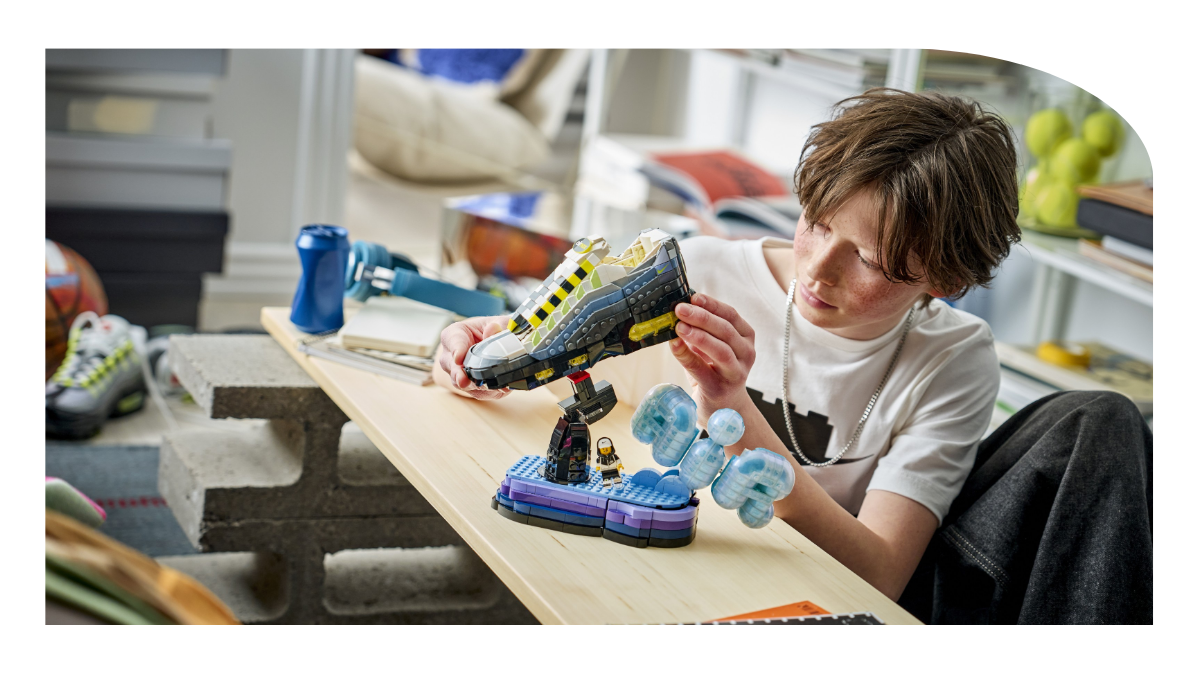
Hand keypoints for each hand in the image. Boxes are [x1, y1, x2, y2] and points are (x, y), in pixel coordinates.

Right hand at [434, 315, 511, 400]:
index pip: (452, 340)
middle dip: (459, 375)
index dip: (456, 349)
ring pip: (464, 383)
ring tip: (489, 387)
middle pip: (453, 367)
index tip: (458, 358)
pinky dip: (490, 392)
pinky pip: (478, 392)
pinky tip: (501, 389)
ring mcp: (458, 374)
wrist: (496, 345)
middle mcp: (451, 357)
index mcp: (454, 335)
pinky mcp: (472, 388)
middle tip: (464, 381)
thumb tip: (494, 329)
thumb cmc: (492, 330)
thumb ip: (499, 325)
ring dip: (477, 386)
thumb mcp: (499, 323)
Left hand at [670, 293, 755, 418]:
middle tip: (680, 309)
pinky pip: (703, 370)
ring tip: (679, 326)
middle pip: (725, 330)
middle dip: (701, 317)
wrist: (725, 408)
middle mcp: (746, 353)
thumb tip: (678, 309)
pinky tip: (674, 345)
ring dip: (698, 335)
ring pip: (720, 349)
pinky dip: (687, 356)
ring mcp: (736, 372)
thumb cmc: (715, 371)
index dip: (711, 304)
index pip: (730, 315)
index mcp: (745, 337)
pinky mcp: (721, 388)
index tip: (693, 297)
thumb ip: (700, 329)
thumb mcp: (711, 346)